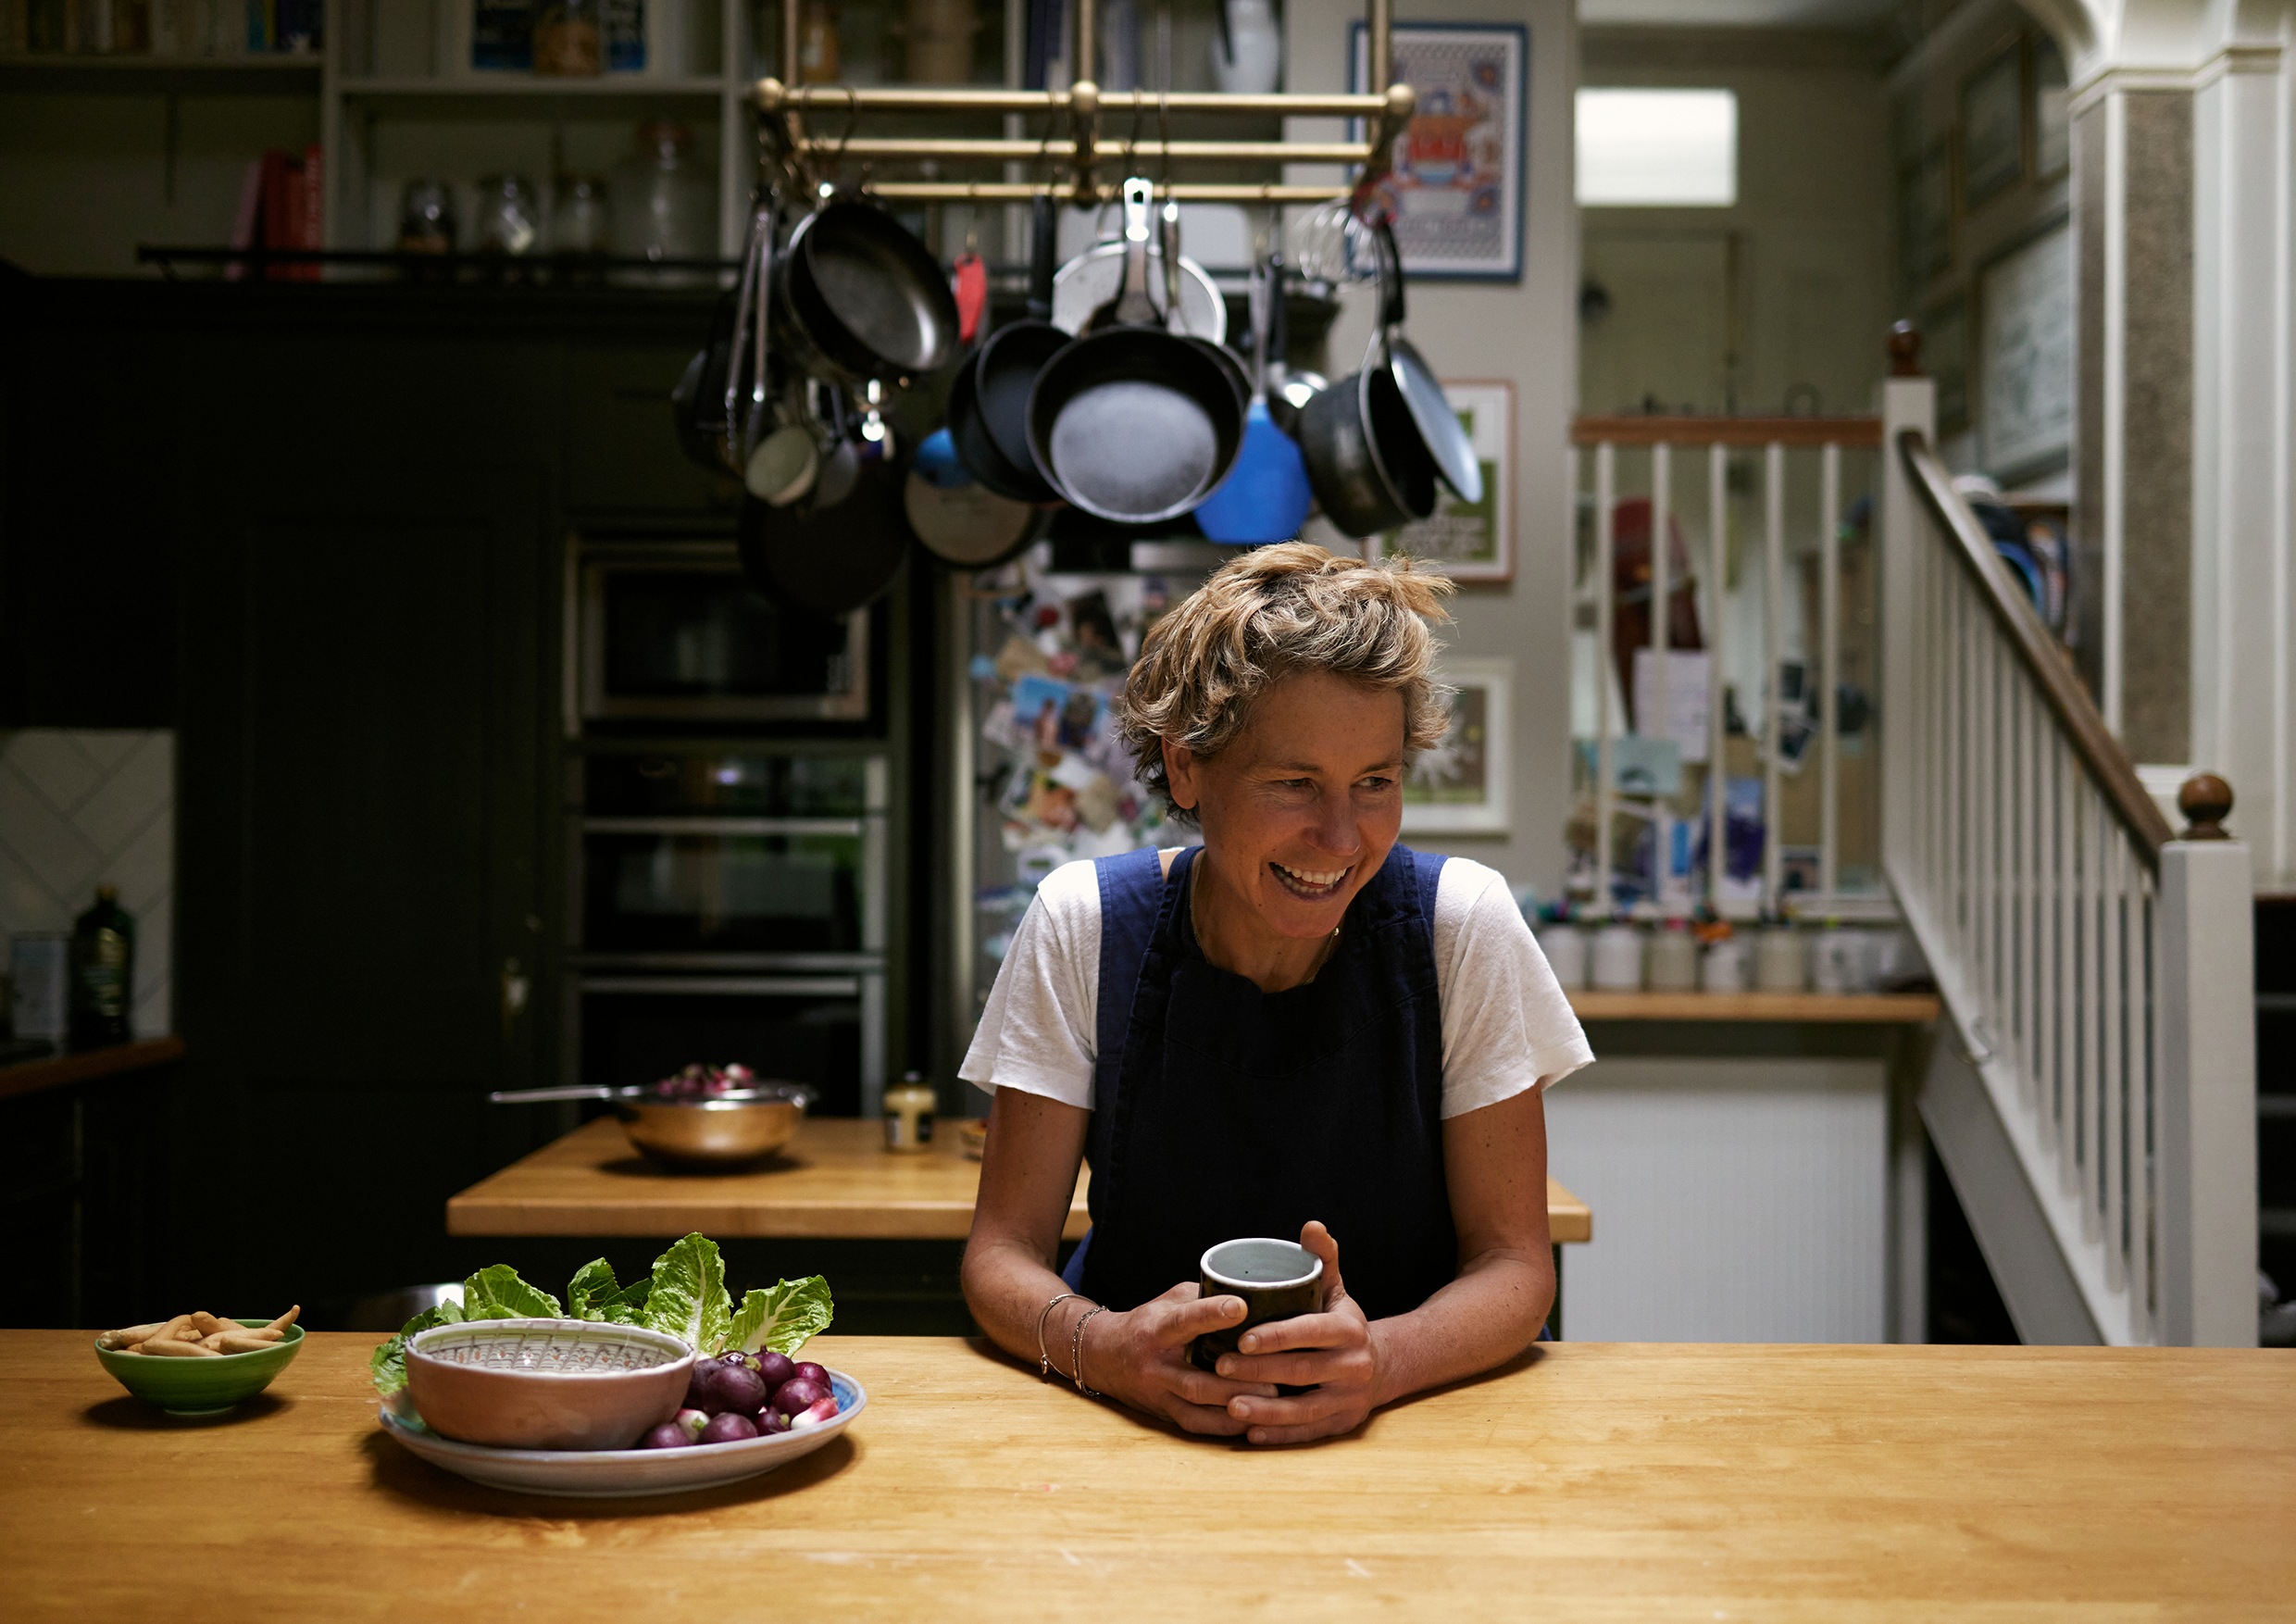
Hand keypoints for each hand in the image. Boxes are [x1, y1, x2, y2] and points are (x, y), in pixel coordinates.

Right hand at [1081, 1282, 1278, 1435]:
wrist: (1103, 1356)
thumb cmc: (1148, 1322)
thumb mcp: (1169, 1300)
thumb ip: (1204, 1298)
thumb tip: (1252, 1292)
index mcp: (1157, 1329)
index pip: (1185, 1320)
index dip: (1212, 1313)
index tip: (1242, 1306)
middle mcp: (1155, 1365)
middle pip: (1195, 1379)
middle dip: (1235, 1381)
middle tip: (1276, 1377)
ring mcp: (1158, 1394)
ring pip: (1198, 1408)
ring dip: (1235, 1406)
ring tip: (1273, 1401)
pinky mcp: (1164, 1414)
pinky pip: (1197, 1425)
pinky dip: (1224, 1426)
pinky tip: (1253, 1422)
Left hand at [1208, 1221, 1379, 1445]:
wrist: (1379, 1366)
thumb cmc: (1340, 1323)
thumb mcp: (1336, 1289)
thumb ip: (1322, 1259)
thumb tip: (1311, 1226)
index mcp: (1349, 1330)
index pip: (1310, 1331)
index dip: (1277, 1336)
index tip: (1242, 1337)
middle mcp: (1355, 1366)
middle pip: (1301, 1370)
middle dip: (1258, 1371)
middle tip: (1219, 1366)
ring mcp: (1350, 1399)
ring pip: (1303, 1409)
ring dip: (1265, 1410)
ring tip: (1229, 1405)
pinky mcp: (1342, 1424)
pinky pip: (1307, 1433)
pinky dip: (1278, 1435)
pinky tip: (1250, 1433)